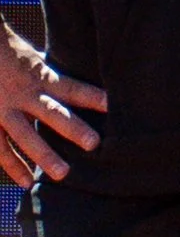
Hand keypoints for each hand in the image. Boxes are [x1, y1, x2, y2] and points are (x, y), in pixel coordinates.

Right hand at [0, 26, 103, 184]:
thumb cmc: (9, 53)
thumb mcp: (34, 57)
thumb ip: (53, 74)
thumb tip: (85, 72)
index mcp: (39, 76)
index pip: (70, 87)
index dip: (90, 96)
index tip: (111, 105)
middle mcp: (23, 94)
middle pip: (51, 112)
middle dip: (72, 128)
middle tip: (93, 143)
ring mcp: (3, 110)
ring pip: (25, 135)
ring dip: (43, 155)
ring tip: (63, 174)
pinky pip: (1, 148)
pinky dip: (13, 165)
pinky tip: (27, 182)